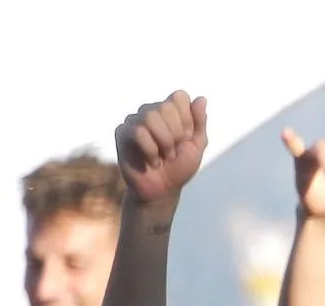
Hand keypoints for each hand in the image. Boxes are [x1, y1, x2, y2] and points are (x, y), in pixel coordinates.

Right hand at [115, 91, 209, 211]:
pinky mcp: (122, 133)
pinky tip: (152, 161)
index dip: (186, 119)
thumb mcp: (197, 145)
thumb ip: (199, 122)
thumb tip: (201, 98)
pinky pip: (137, 132)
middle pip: (166, 107)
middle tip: (173, 151)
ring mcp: (134, 120)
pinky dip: (151, 150)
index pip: (179, 96)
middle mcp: (151, 111)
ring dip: (164, 142)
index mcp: (170, 111)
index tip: (185, 138)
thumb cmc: (179, 167)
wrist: (163, 190)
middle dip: (176, 134)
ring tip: (164, 156)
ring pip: (150, 117)